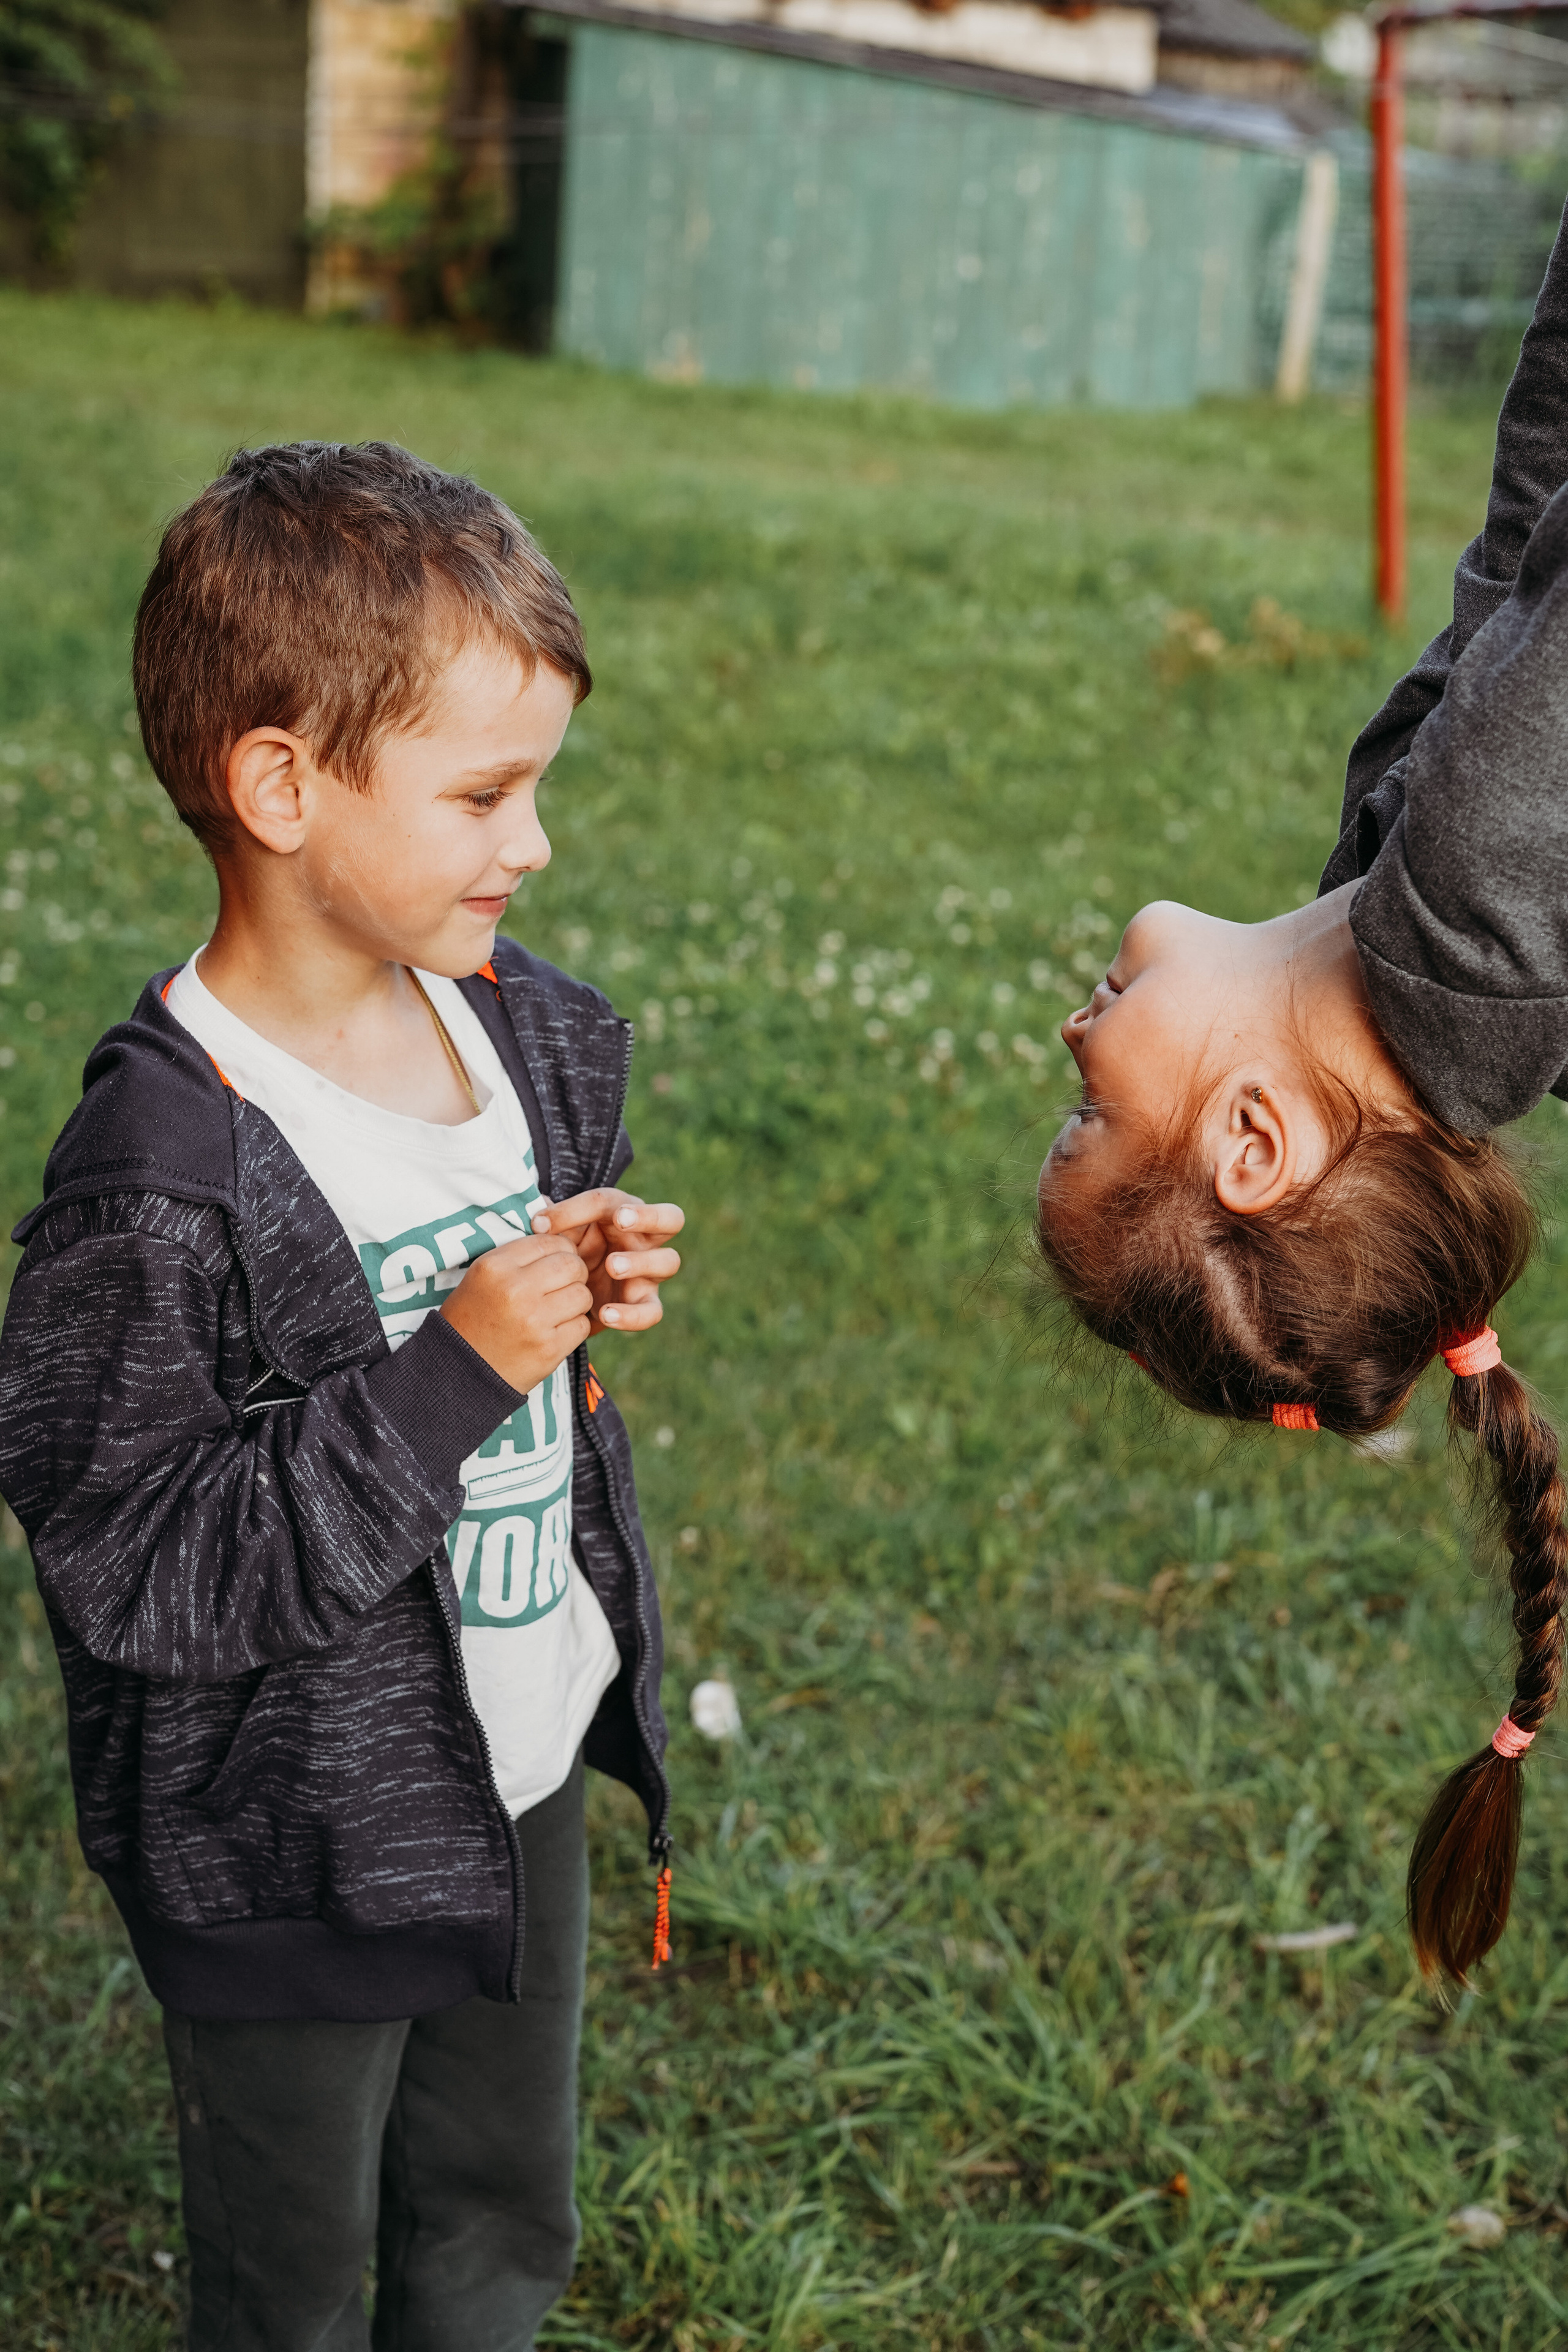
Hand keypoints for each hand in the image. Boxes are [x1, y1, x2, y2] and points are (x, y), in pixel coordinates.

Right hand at [439, 1232, 593, 1393]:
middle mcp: (515, 1290)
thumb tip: (564, 1238)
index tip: (555, 1263)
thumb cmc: (473, 1319)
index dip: (559, 1250)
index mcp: (495, 1266)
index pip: (548, 1242)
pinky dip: (573, 1328)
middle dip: (574, 1274)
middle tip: (563, 1286)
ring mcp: (534, 1321)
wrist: (459, 1372)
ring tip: (557, 1310)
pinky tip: (554, 1331)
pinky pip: (581, 1325)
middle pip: (572, 1265)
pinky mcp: (548, 1349)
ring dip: (575, 1302)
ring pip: (583, 1295)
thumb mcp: (483, 1277)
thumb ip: (519, 1257)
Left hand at [528, 1188, 683, 1334]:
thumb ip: (550, 1226)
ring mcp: (650, 1271)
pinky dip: (632, 1314)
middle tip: (621, 1219)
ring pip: (668, 1261)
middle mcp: (645, 1239)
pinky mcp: (646, 1302)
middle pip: (671, 1218)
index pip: (607, 1201)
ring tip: (611, 1266)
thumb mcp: (557, 1238)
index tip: (540, 1224)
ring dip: (640, 1261)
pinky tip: (606, 1313)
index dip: (574, 1209)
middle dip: (648, 1215)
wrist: (569, 1295)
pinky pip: (653, 1311)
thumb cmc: (567, 1254)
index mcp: (622, 1212)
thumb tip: (536, 1216)